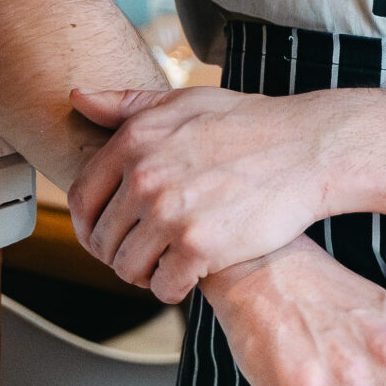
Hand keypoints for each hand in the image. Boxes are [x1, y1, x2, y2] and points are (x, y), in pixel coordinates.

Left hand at [69, 85, 354, 301]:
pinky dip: (173, 287)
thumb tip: (77, 98)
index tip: (109, 235)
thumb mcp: (185, 102)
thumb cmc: (249, 124)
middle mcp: (144, 178)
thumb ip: (127, 104)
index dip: (89, 224)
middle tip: (146, 253)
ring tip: (167, 264)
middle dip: (120, 252)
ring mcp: (170, 214)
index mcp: (134, 142)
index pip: (81, 199)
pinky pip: (163, 286)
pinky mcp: (198, 247)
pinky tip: (192, 275)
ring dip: (144, 274)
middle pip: (103, 239)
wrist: (308, 148)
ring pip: (127, 268)